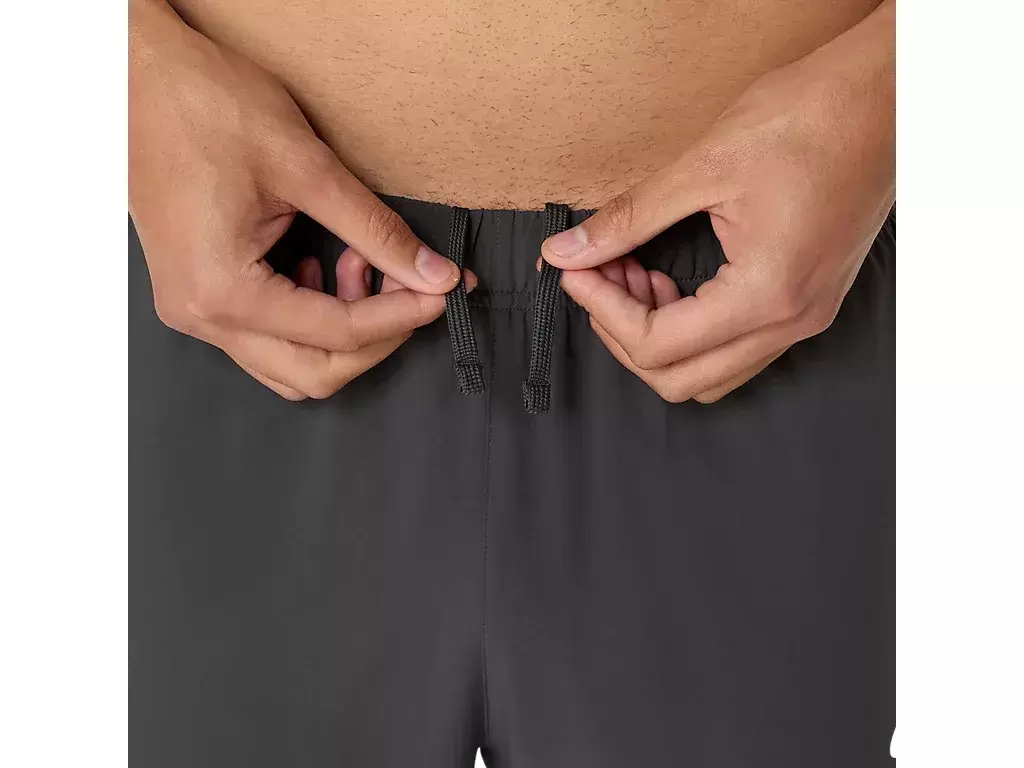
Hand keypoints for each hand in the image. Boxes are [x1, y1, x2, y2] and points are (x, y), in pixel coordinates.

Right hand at [129, 0, 464, 399]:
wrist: (137, 76)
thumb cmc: (205, 108)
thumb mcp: (307, 168)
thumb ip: (375, 231)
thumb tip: (433, 273)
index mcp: (222, 290)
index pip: (335, 334)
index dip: (400, 317)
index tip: (441, 292)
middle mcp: (202, 315)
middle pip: (314, 373)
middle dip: (375, 337)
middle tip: (412, 288)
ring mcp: (194, 308)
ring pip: (290, 364)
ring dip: (342, 331)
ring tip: (362, 265)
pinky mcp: (198, 291)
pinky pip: (266, 336)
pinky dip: (310, 318)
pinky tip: (327, 268)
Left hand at [541, 0, 894, 402]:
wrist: (884, 96)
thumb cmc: (813, 118)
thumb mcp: (703, 167)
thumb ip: (629, 220)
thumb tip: (570, 251)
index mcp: (767, 294)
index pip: (658, 345)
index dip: (601, 310)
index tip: (577, 268)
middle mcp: (790, 321)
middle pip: (679, 379)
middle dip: (622, 331)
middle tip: (599, 274)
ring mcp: (803, 317)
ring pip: (708, 373)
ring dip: (657, 335)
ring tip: (633, 273)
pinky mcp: (805, 301)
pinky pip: (736, 348)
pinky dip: (691, 328)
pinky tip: (670, 279)